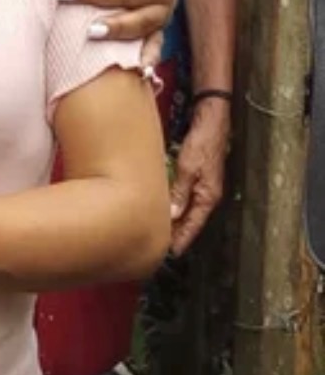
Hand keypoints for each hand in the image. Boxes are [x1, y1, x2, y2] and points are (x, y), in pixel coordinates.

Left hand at [169, 100, 229, 253]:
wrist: (212, 122)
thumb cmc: (201, 143)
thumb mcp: (188, 168)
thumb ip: (180, 191)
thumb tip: (172, 215)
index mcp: (208, 197)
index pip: (193, 225)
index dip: (182, 239)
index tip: (171, 252)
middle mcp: (209, 195)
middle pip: (192, 220)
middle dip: (178, 233)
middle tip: (162, 245)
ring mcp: (205, 186)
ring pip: (189, 210)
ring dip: (177, 220)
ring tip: (163, 231)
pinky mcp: (200, 176)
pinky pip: (188, 198)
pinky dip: (178, 206)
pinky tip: (168, 207)